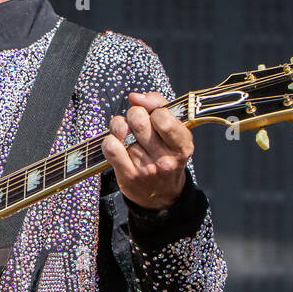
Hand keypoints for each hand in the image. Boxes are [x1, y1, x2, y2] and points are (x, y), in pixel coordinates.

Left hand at [101, 91, 191, 210]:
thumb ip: (159, 106)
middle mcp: (166, 159)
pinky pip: (111, 147)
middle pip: (139, 121)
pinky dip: (110, 140)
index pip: (163, 118)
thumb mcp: (174, 131)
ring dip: (121, 127)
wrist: (161, 195)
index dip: (153, 108)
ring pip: (123, 132)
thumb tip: (135, 96)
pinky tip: (116, 143)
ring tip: (126, 132)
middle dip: (134, 114)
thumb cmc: (166, 154)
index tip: (152, 113)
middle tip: (136, 119)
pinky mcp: (129, 176)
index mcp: (183, 146)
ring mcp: (147, 169)